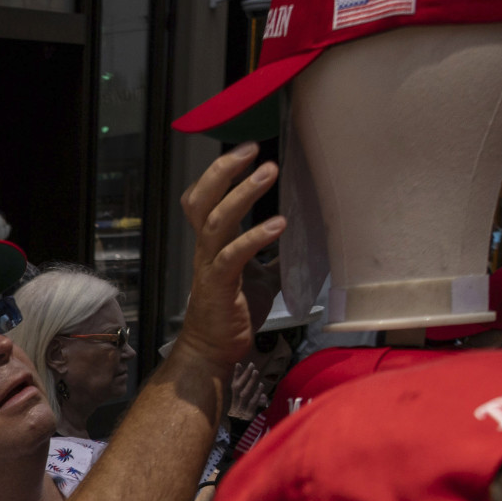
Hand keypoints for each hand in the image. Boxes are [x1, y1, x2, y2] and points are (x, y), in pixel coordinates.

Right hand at [174, 145, 284, 371]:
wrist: (213, 351)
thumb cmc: (233, 313)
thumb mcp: (260, 277)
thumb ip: (272, 256)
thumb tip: (300, 240)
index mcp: (212, 243)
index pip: (203, 198)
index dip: (219, 172)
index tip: (246, 150)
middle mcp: (205, 249)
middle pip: (201, 199)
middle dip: (223, 170)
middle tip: (252, 148)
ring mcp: (210, 266)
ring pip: (216, 220)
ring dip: (242, 194)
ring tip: (268, 172)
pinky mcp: (220, 286)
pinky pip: (233, 255)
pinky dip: (255, 236)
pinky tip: (279, 224)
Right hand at [228, 358, 265, 423]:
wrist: (239, 437)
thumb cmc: (245, 424)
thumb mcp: (248, 412)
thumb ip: (256, 402)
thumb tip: (265, 396)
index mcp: (234, 403)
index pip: (234, 386)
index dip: (236, 375)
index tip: (238, 364)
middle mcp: (235, 405)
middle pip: (238, 387)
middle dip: (244, 375)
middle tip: (251, 365)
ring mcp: (241, 410)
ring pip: (245, 393)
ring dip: (250, 382)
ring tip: (255, 371)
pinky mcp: (247, 415)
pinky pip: (252, 403)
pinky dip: (256, 394)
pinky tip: (261, 386)